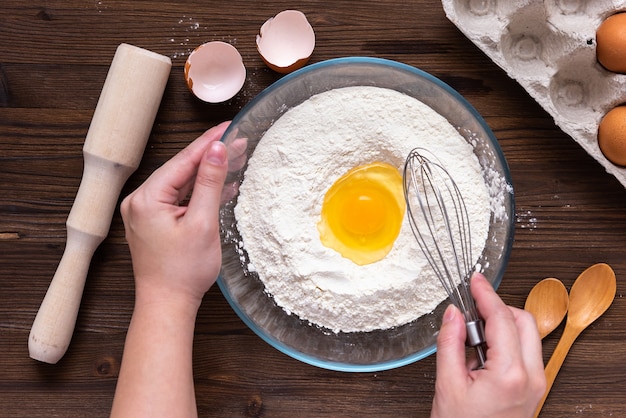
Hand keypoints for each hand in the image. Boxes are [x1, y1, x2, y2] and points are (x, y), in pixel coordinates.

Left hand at [120, 122, 229, 308]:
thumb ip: (209, 183)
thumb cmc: (183, 271)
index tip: (229, 127)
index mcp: (147, 198)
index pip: (184, 160)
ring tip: (235, 160)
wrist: (168, 305)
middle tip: (239, 142)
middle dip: (211, 156)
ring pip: (181, 183)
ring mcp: (145, 211)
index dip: (209, 142)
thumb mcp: (202, 222)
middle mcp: (140, 201)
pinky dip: (198, 192)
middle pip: (181, 169)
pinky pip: (178, 198)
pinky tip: (220, 186)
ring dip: (207, 174)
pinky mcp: (153, 221)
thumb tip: (218, 150)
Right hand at [430, 273, 545, 417]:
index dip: (486, 294)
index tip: (476, 279)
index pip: (501, 318)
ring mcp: (536, 384)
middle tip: (472, 309)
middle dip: (498, 308)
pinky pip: (527, 352)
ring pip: (529, 335)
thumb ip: (450, 343)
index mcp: (510, 374)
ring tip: (474, 338)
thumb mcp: (448, 385)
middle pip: (523, 321)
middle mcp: (531, 378)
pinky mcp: (533, 389)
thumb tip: (453, 315)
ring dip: (503, 325)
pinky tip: (484, 352)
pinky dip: (508, 341)